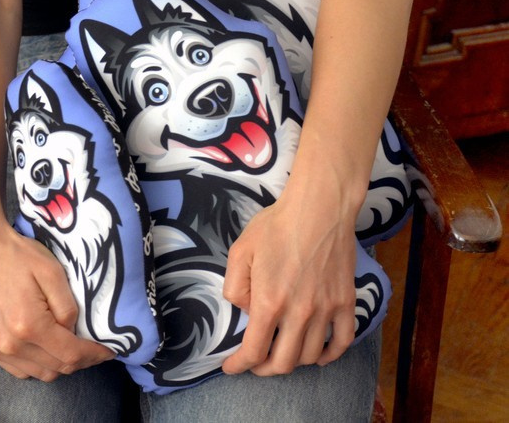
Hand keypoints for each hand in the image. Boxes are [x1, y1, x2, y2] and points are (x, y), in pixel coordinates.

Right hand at [0, 216, 114, 380]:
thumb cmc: (16, 255)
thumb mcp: (51, 271)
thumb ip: (67, 306)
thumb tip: (73, 330)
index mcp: (29, 325)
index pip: (71, 354)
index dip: (94, 355)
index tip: (110, 350)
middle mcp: (9, 345)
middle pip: (55, 369)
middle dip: (80, 361)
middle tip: (94, 348)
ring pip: (37, 373)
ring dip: (58, 364)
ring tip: (71, 346)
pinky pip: (17, 368)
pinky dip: (36, 363)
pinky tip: (44, 345)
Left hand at [221, 185, 357, 375]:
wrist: (318, 208)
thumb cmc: (276, 226)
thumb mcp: (240, 251)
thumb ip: (235, 288)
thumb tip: (247, 312)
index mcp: (269, 302)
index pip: (254, 352)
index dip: (239, 366)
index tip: (231, 367)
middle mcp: (299, 313)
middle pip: (283, 362)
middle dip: (264, 369)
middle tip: (256, 363)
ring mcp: (326, 310)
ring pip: (311, 356)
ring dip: (294, 361)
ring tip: (283, 352)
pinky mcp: (346, 302)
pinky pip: (343, 342)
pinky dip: (330, 355)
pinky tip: (319, 353)